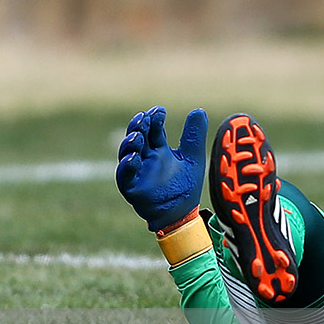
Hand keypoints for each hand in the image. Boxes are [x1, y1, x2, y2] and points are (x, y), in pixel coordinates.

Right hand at [115, 106, 208, 230]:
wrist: (183, 213)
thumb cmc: (185, 184)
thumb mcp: (193, 157)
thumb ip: (194, 136)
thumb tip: (199, 110)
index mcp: (158, 150)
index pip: (153, 130)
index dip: (154, 119)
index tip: (160, 110)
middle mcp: (145, 158)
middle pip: (137, 137)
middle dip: (139, 126)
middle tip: (145, 117)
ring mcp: (137, 172)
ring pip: (127, 153)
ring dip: (130, 142)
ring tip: (138, 135)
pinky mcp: (131, 187)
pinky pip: (124, 176)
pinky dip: (127, 165)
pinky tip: (133, 157)